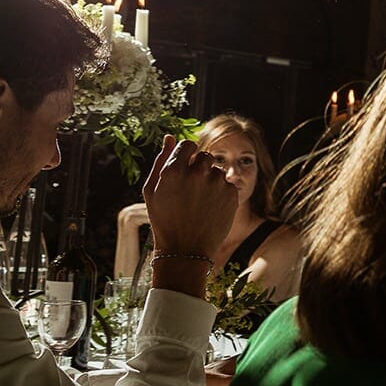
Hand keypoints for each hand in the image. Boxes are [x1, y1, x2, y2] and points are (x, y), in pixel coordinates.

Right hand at [142, 136, 235, 260]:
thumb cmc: (164, 218)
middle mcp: (197, 173)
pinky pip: (228, 184)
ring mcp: (216, 183)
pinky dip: (221, 192)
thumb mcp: (153, 190)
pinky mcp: (231, 193)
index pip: (187, 144)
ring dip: (210, 180)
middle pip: (205, 156)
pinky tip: (210, 207)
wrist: (186, 248)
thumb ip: (162, 160)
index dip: (186, 155)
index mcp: (174, 170)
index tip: (184, 168)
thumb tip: (170, 137)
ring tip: (200, 201)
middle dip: (199, 167)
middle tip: (191, 189)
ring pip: (217, 171)